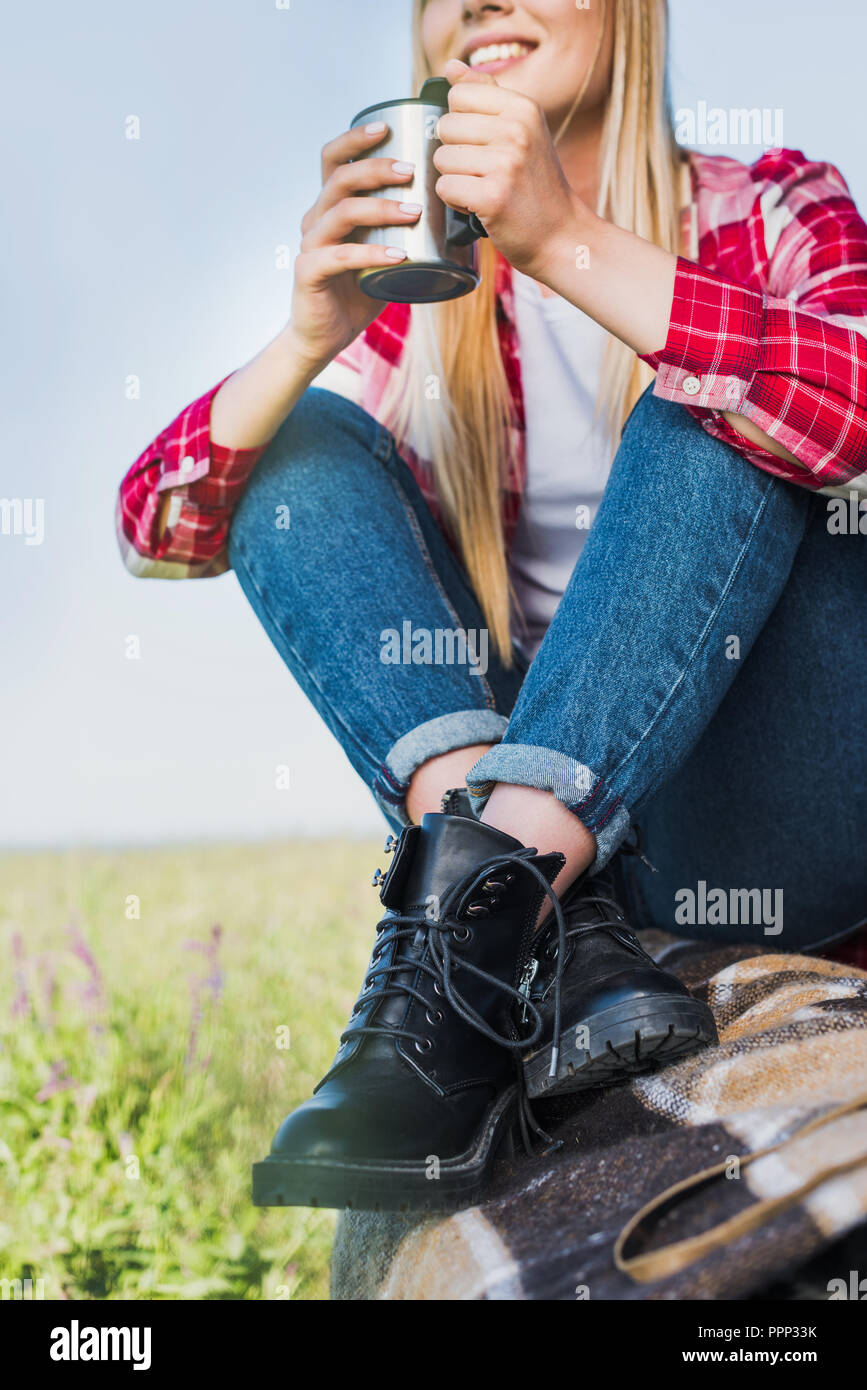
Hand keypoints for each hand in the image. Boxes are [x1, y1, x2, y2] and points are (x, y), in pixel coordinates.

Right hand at [287, 123, 422, 372]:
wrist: (325, 335)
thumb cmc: (359, 290)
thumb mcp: (384, 251)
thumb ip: (404, 229)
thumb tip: (456, 209)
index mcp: (329, 206)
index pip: (334, 158)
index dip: (356, 138)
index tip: (387, 127)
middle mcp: (315, 218)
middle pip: (340, 178)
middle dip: (377, 168)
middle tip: (412, 171)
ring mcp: (310, 244)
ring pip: (341, 211)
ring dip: (381, 207)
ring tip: (414, 211)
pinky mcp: (309, 272)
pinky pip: (339, 257)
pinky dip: (370, 253)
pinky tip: (398, 255)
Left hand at [432, 57, 584, 282]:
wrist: (563, 236)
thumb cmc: (536, 186)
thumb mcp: (522, 129)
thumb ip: (485, 94)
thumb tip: (450, 67)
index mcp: (522, 107)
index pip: (458, 95)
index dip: (462, 123)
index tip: (484, 143)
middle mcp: (516, 130)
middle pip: (445, 127)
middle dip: (456, 154)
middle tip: (485, 172)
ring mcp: (505, 163)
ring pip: (441, 159)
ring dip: (455, 179)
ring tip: (485, 188)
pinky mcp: (493, 197)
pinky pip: (445, 188)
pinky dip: (456, 202)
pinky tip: (481, 206)